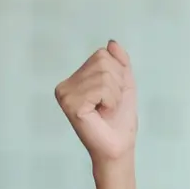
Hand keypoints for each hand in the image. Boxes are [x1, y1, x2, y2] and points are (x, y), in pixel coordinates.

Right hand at [55, 40, 137, 164]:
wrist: (120, 146)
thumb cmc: (120, 119)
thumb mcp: (124, 85)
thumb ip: (119, 62)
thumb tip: (111, 42)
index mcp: (75, 78)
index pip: (103, 54)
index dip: (118, 74)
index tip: (112, 96)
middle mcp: (65, 85)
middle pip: (103, 61)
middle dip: (117, 84)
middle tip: (110, 105)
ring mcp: (65, 94)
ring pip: (104, 75)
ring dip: (114, 95)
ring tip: (106, 110)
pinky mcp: (71, 104)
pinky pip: (101, 89)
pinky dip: (110, 102)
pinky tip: (101, 114)